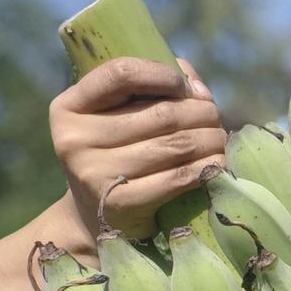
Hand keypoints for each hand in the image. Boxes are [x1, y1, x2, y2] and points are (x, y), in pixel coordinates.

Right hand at [49, 56, 225, 242]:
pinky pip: (177, 177)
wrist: (95, 217)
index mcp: (70, 107)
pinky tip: (216, 164)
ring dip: (210, 139)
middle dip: (200, 113)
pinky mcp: (121, 202)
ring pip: (176, 145)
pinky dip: (205, 168)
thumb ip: (151, 88)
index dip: (161, 73)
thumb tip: (195, 85)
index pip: (120, 73)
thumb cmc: (114, 154)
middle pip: (161, 114)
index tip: (185, 87)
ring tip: (219, 139)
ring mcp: (95, 173)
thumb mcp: (116, 116)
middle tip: (215, 119)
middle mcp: (76, 138)